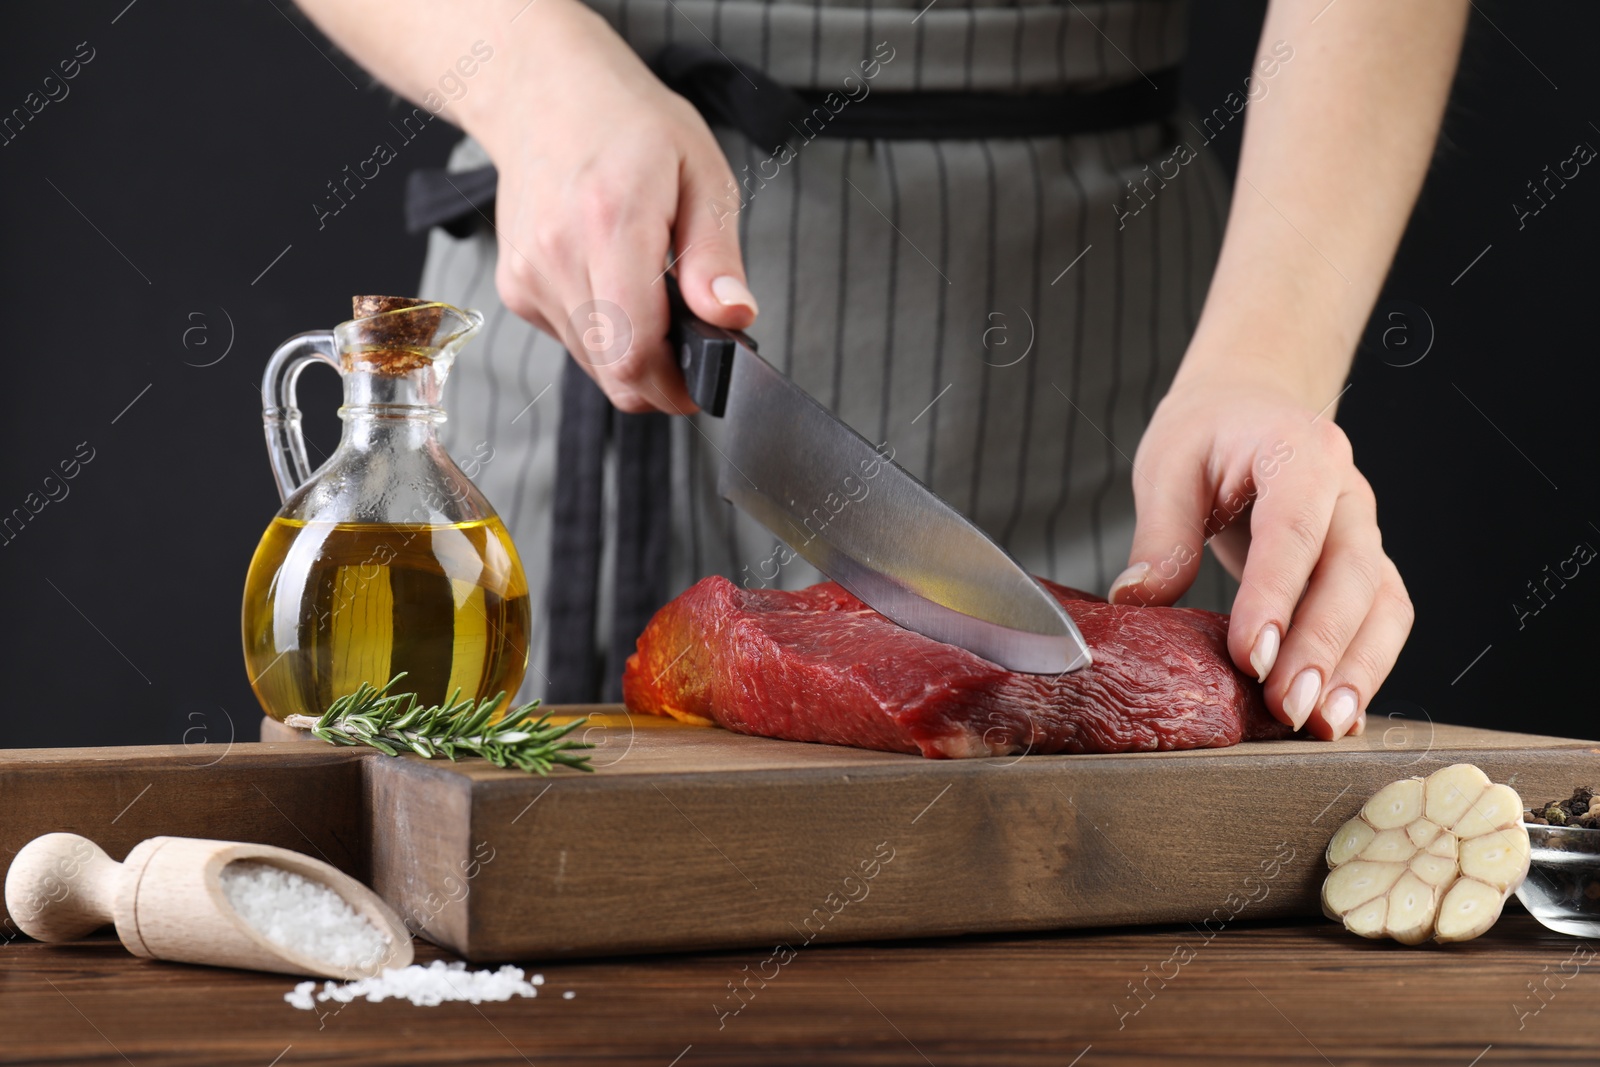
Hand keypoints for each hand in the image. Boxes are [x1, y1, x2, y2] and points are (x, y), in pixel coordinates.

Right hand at [476, 0, 756, 412]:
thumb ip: (716, 256)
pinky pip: (572, 342)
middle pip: (613, 372)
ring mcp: (529, 276)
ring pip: (593, 365)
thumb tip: (734, 316)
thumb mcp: (703, 174)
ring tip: (655, 301)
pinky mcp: (516, 289)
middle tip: (693, 350)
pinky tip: (616, 286)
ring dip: (633, 356)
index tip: (706, 383)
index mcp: (611, 222)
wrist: (544, 94)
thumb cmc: (631, 125)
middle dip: (662, 380)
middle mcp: (558, 255)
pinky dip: (604, 334)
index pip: (634, 351)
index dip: (676, 386)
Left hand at [1107, 375, 1413, 740]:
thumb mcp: (1169, 465)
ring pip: (1381, 605)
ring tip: (1322, 726)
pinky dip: (1366, 668)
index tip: (1253, 655)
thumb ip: (1161, 535)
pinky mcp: (1366, 567)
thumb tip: (1136, 601)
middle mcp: (1347, 493)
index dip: (1276, 595)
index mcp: (1299, 452)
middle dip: (1321, 648)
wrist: (1249, 409)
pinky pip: (1381, 620)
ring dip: (1356, 670)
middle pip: (1351, 575)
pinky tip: (1339, 714)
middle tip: (1287, 707)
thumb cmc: (1208, 434)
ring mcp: (1365, 532)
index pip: (1294, 529)